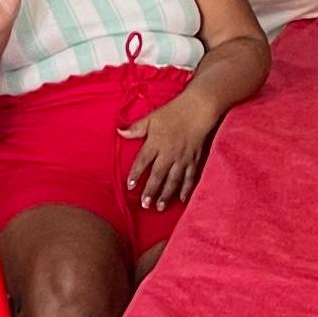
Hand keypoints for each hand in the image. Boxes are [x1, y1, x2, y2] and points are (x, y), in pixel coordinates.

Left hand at [119, 87, 224, 208]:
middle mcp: (168, 154)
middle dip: (151, 191)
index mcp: (155, 143)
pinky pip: (190, 178)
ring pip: (173, 180)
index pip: (142, 162)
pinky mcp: (194, 160)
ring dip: (166, 195)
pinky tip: (182, 200)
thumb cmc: (173, 112)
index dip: (135, 174)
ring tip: (160, 208)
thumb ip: (136, 128)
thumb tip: (119, 132)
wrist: (198, 108)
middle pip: (158, 176)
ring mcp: (182, 159)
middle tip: (145, 205)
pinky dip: (187, 189)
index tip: (130, 187)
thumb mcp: (151, 118)